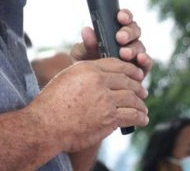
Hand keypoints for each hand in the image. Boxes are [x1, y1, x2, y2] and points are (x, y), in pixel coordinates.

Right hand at [28, 58, 148, 152]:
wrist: (46, 125)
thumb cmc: (51, 104)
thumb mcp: (66, 78)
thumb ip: (84, 75)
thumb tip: (100, 78)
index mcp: (87, 68)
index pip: (116, 64)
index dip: (129, 69)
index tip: (136, 74)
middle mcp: (98, 81)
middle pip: (127, 80)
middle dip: (138, 86)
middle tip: (142, 91)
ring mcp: (105, 99)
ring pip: (132, 98)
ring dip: (140, 103)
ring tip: (143, 108)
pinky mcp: (109, 117)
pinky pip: (131, 115)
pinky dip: (139, 117)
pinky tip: (142, 119)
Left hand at [70, 9, 152, 76]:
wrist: (90, 90)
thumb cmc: (86, 67)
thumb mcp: (81, 55)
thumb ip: (86, 44)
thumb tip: (87, 30)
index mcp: (113, 32)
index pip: (123, 19)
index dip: (125, 15)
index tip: (120, 17)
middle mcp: (126, 42)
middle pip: (134, 30)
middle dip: (128, 32)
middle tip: (120, 38)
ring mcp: (135, 55)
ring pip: (140, 46)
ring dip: (134, 48)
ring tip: (124, 53)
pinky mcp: (140, 70)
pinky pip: (147, 63)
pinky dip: (145, 60)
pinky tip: (140, 59)